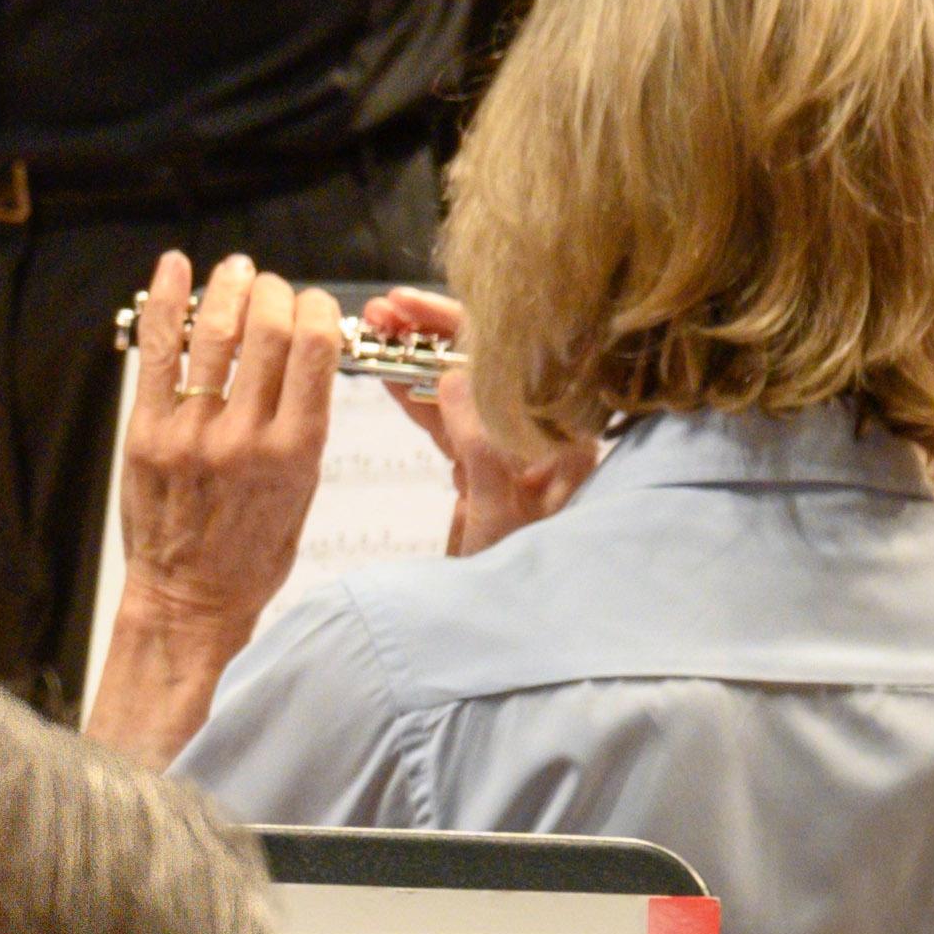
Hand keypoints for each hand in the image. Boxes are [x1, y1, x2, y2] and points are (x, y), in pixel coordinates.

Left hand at [82, 252, 336, 765]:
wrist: (190, 597)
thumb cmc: (252, 552)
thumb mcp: (304, 492)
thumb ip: (303, 425)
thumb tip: (307, 355)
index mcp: (296, 451)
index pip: (315, 350)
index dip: (316, 309)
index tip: (313, 302)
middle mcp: (246, 436)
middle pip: (267, 330)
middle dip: (274, 292)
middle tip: (271, 286)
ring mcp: (193, 432)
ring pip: (215, 332)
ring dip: (228, 287)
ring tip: (236, 270)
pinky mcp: (147, 432)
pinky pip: (157, 352)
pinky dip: (164, 301)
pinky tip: (173, 268)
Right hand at [363, 285, 592, 556]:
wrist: (516, 628)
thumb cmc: (527, 580)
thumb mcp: (499, 515)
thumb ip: (481, 447)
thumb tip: (454, 378)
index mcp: (560, 437)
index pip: (510, 358)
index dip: (457, 323)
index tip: (408, 305)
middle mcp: (539, 434)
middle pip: (483, 362)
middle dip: (429, 332)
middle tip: (380, 311)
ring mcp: (509, 448)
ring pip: (458, 385)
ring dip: (414, 357)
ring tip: (373, 330)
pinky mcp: (483, 466)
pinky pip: (445, 417)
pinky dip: (413, 392)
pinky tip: (383, 369)